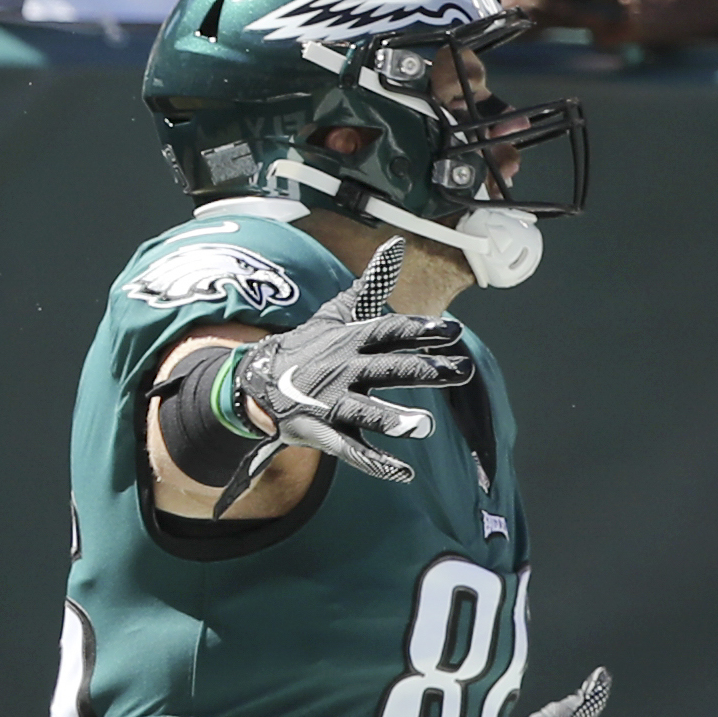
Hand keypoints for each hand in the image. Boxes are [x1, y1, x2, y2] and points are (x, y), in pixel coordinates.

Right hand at [201, 239, 481, 483]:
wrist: (256, 382)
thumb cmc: (310, 347)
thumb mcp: (336, 313)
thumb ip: (371, 283)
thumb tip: (395, 243)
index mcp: (351, 340)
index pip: (389, 331)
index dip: (420, 330)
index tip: (453, 331)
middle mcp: (344, 370)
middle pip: (387, 369)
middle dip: (424, 371)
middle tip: (461, 372)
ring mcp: (332, 402)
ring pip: (366, 412)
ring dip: (394, 419)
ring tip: (425, 426)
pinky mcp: (324, 432)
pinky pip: (352, 450)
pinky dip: (376, 463)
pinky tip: (405, 473)